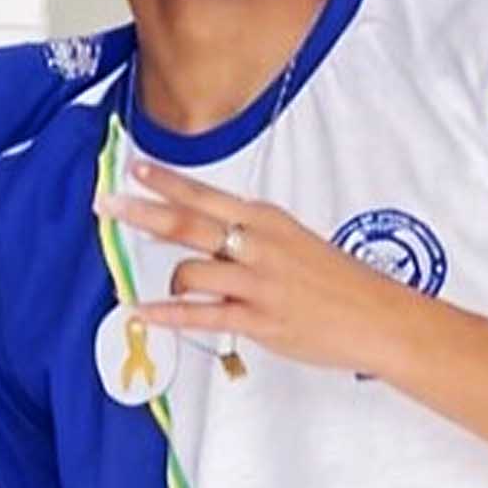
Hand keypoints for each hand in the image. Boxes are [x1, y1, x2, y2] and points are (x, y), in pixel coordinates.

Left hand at [95, 160, 423, 376]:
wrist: (383, 317)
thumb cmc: (337, 280)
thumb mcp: (293, 241)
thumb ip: (247, 234)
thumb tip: (201, 231)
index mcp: (266, 221)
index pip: (206, 195)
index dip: (167, 181)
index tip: (134, 168)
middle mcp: (258, 245)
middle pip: (188, 223)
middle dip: (142, 211)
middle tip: (105, 203)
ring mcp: (258, 283)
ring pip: (190, 271)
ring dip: (168, 281)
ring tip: (158, 293)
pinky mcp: (259, 319)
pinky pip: (201, 315)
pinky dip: (166, 314)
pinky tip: (139, 313)